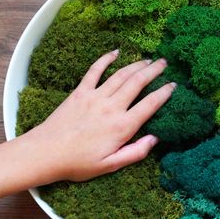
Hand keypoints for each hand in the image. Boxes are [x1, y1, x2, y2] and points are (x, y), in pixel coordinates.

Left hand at [24, 50, 175, 181]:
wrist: (46, 153)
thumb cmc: (78, 163)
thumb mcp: (110, 165)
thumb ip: (135, 152)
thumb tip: (155, 139)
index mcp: (122, 127)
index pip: (149, 105)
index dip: (164, 93)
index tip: (173, 85)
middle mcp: (111, 107)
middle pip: (137, 83)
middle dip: (153, 71)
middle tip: (164, 63)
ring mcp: (95, 97)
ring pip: (121, 75)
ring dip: (136, 65)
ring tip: (148, 59)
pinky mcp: (80, 92)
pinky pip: (95, 71)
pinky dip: (106, 59)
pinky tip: (115, 53)